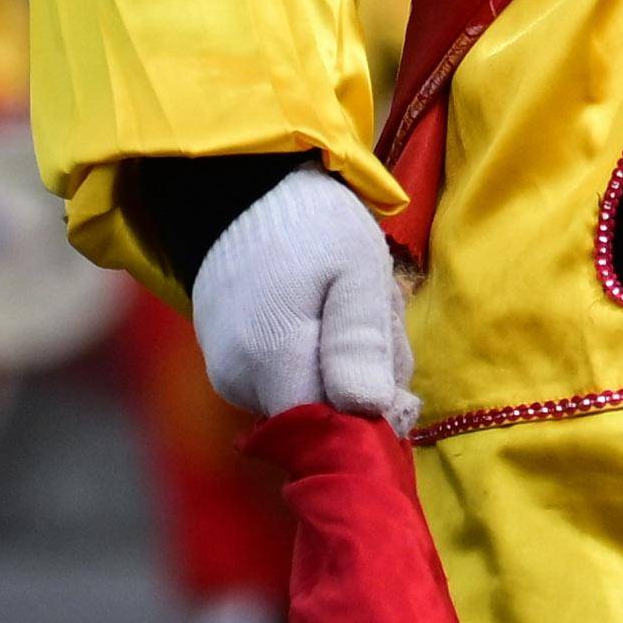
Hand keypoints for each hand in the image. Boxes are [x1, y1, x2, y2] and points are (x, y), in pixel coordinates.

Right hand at [193, 172, 413, 428]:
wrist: (239, 188)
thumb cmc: (308, 222)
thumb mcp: (355, 267)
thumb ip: (361, 340)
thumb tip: (369, 412)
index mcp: (272, 361)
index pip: (332, 435)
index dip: (372, 418)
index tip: (395, 376)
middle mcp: (240, 381)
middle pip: (325, 416)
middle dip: (367, 379)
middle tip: (378, 314)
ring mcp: (229, 374)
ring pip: (310, 397)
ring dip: (346, 363)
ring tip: (349, 301)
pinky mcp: (227, 363)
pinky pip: (288, 379)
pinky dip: (318, 354)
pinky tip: (324, 309)